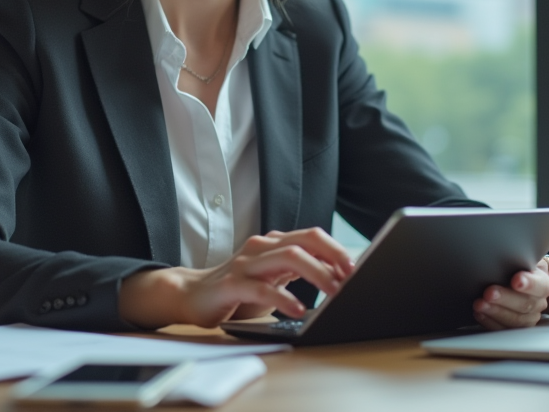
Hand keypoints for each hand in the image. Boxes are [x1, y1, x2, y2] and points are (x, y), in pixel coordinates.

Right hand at [118, 228, 354, 328]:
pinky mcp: (232, 284)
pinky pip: (262, 288)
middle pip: (305, 241)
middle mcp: (261, 248)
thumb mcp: (274, 280)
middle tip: (352, 277)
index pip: (311, 236)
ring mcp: (246, 264)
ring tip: (334, 292)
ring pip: (288, 257)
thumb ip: (299, 273)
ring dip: (316, 274)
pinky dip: (284, 299)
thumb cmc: (238, 291)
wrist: (191, 296)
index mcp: (274, 244)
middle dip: (333, 256)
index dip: (337, 250)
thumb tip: (339, 277)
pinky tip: (298, 310)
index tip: (357, 268)